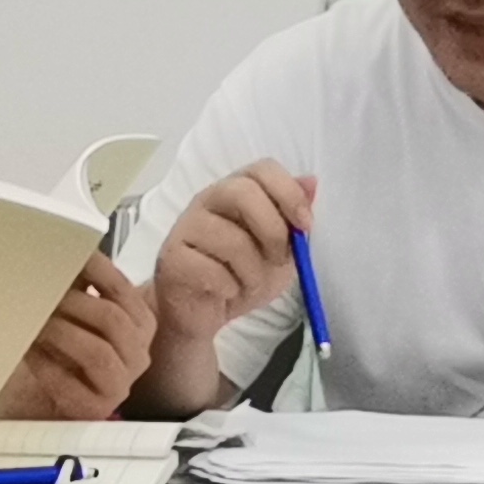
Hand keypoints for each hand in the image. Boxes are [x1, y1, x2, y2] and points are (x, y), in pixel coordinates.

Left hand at [0, 253, 157, 420]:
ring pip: (97, 352)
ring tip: (34, 323)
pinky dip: (47, 366)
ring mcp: (120, 385)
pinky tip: (28, 353)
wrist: (43, 400)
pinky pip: (71, 385)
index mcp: (139, 323)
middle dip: (73, 303)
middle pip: (112, 319)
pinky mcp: (95, 410)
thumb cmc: (61, 350)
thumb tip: (58, 249)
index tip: (66, 255)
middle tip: (40, 294)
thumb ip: (74, 286)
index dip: (94, 269)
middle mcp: (138, 354)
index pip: (121, 289)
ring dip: (61, 333)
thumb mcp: (72, 314)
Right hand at [139, 161, 313, 412]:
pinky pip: (212, 271)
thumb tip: (311, 183)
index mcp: (236, 192)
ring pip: (231, 240)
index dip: (288, 192)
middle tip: (278, 260)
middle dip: (272, 231)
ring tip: (249, 285)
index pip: (262, 169)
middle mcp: (208, 201)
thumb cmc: (240, 277)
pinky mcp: (172, 258)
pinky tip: (226, 293)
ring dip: (253, 272)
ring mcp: (186, 227)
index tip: (305, 225)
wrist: (203, 315)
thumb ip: (293, 219)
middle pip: (242, 192)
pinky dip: (230, 289)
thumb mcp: (279, 251)